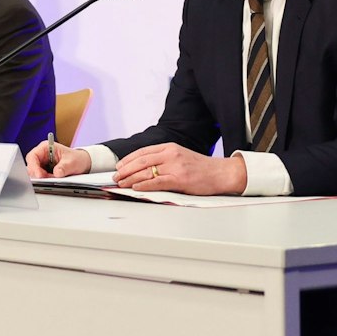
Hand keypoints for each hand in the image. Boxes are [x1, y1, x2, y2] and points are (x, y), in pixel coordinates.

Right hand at [26, 142, 89, 178]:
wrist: (81, 163)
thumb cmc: (76, 158)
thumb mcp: (72, 162)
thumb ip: (64, 167)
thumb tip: (56, 173)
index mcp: (46, 147)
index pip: (33, 156)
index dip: (34, 166)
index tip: (40, 175)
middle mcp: (42, 155)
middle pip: (31, 166)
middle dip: (38, 174)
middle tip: (48, 179)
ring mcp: (42, 163)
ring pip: (35, 173)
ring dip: (42, 178)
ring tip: (54, 178)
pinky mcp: (44, 170)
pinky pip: (40, 177)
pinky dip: (45, 180)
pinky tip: (53, 180)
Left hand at [111, 143, 247, 194]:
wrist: (221, 173)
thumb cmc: (201, 168)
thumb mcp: (180, 157)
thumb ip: (164, 160)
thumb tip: (144, 168)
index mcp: (170, 147)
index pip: (143, 152)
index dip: (128, 159)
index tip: (118, 166)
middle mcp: (171, 154)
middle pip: (141, 161)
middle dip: (125, 169)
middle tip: (115, 176)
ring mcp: (175, 166)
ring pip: (146, 171)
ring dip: (130, 178)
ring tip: (120, 183)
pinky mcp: (180, 179)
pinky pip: (157, 182)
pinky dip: (144, 185)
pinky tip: (135, 187)